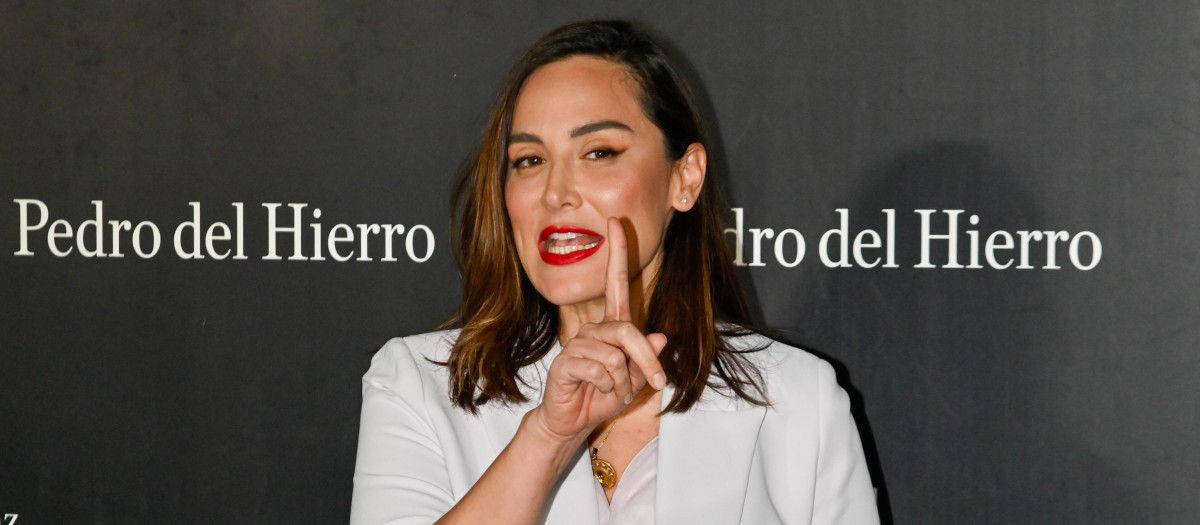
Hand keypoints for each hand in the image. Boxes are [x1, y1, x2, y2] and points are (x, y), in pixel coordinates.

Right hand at [532, 217, 667, 442]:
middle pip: (628, 330)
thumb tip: (659, 337)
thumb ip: (647, 360)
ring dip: (623, 381)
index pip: (615, 283)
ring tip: (612, 390)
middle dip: (647, 361)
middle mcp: (593, 329)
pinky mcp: (566, 361)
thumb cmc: (603, 395)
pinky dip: (607, 386)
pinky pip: (599, 368)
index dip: (617, 252)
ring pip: (615, 355)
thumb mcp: (635, 380)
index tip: (616, 222)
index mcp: (611, 326)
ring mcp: (578, 343)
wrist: (573, 420)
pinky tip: (594, 390)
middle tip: (658, 383)